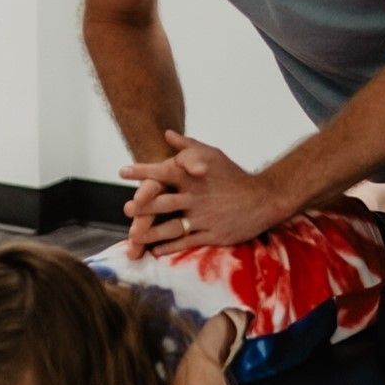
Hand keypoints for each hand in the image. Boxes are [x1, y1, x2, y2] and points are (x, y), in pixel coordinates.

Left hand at [119, 130, 281, 250]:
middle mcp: (196, 196)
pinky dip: (170, 247)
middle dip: (142, 206)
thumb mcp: (213, 155)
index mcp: (194, 176)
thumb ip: (188, 146)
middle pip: (163, 202)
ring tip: (134, 236)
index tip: (122, 171)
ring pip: (172, 226)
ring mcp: (203, 217)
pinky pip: (186, 242)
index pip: (163, 171)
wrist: (263, 199)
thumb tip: (167, 134)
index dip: (142, 171)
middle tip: (126, 209)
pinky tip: (156, 250)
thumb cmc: (233, 175)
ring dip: (151, 232)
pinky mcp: (212, 234)